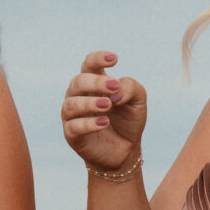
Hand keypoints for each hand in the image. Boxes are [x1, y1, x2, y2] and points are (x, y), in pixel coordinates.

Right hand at [62, 50, 145, 174]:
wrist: (125, 150)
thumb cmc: (128, 120)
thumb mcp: (138, 101)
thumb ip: (131, 88)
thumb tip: (115, 91)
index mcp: (93, 83)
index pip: (89, 64)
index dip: (98, 59)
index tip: (114, 59)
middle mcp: (78, 96)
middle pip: (78, 82)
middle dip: (95, 82)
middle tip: (114, 87)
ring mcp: (72, 115)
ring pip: (72, 104)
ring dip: (90, 103)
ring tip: (108, 105)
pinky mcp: (71, 134)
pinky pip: (74, 126)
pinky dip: (88, 124)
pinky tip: (104, 123)